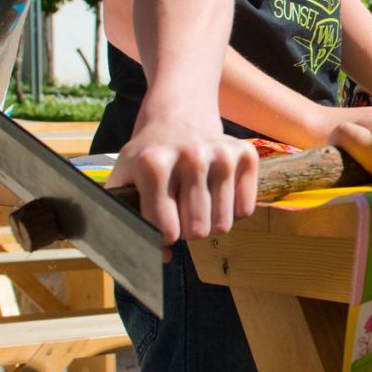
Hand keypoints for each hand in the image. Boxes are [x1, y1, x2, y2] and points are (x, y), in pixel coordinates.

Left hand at [120, 110, 257, 243]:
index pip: (166, 230)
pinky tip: (216, 192)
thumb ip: (129, 219)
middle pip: (196, 231)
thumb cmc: (150, 154)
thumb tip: (164, 257)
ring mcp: (222, 153)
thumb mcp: (125, 178)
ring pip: (223, 224)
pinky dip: (231, 210)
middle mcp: (191, 155)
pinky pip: (245, 210)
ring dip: (209, 222)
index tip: (159, 225)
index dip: (162, 237)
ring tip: (196, 202)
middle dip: (186, 231)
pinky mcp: (246, 154)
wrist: (179, 115)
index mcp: (154, 163)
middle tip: (179, 212)